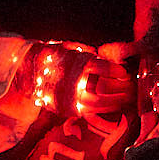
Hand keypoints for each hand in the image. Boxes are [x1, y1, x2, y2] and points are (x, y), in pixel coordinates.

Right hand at [18, 41, 134, 116]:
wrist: (27, 72)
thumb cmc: (51, 57)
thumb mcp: (68, 47)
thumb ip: (86, 51)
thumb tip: (106, 55)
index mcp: (75, 64)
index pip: (102, 67)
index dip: (116, 70)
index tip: (124, 72)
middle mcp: (73, 81)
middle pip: (104, 87)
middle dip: (120, 87)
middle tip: (130, 85)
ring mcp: (70, 97)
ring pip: (99, 102)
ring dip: (116, 100)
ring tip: (126, 97)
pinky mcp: (68, 109)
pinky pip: (90, 111)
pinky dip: (104, 109)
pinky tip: (112, 105)